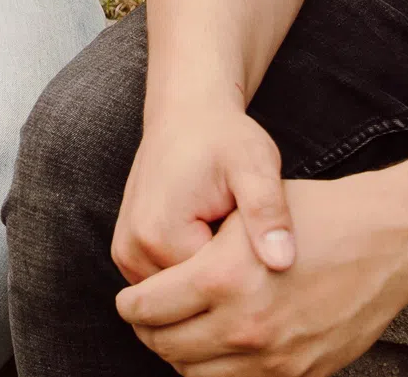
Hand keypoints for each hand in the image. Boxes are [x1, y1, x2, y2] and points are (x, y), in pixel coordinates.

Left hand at [114, 176, 407, 375]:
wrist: (386, 243)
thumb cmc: (317, 218)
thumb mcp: (246, 216)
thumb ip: (197, 251)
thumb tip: (153, 281)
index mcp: (222, 279)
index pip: (147, 308)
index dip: (131, 305)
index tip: (131, 300)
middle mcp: (244, 325)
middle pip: (166, 346)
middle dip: (150, 331)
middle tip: (149, 318)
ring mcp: (273, 357)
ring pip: (196, 374)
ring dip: (182, 355)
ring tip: (183, 332)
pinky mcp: (299, 374)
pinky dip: (220, 370)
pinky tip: (221, 347)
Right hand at [116, 97, 298, 283]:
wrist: (186, 113)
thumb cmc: (224, 137)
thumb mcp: (254, 166)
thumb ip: (267, 212)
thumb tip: (282, 261)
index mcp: (160, 237)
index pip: (215, 290)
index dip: (245, 266)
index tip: (252, 228)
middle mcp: (132, 251)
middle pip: (193, 296)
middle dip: (223, 272)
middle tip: (238, 223)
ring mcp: (125, 255)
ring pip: (180, 293)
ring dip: (206, 271)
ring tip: (223, 226)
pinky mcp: (127, 253)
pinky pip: (167, 280)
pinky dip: (190, 265)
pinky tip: (208, 233)